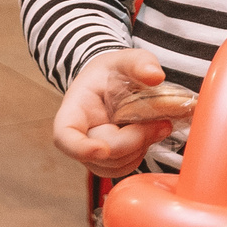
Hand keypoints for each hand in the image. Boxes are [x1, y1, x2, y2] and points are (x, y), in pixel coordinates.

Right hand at [53, 47, 177, 175]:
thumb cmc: (112, 72)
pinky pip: (124, 167)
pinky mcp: (107, 160)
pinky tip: (149, 134)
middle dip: (134, 140)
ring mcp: (92, 152)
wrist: (110, 82)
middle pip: (101, 155)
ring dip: (140, 148)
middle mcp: (79, 136)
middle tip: (161, 122)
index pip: (64, 136)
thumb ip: (139, 62)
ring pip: (114, 166)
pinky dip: (141, 153)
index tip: (102, 149)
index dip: (80, 148)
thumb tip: (155, 76)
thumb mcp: (126, 59)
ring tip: (157, 125)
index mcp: (74, 110)